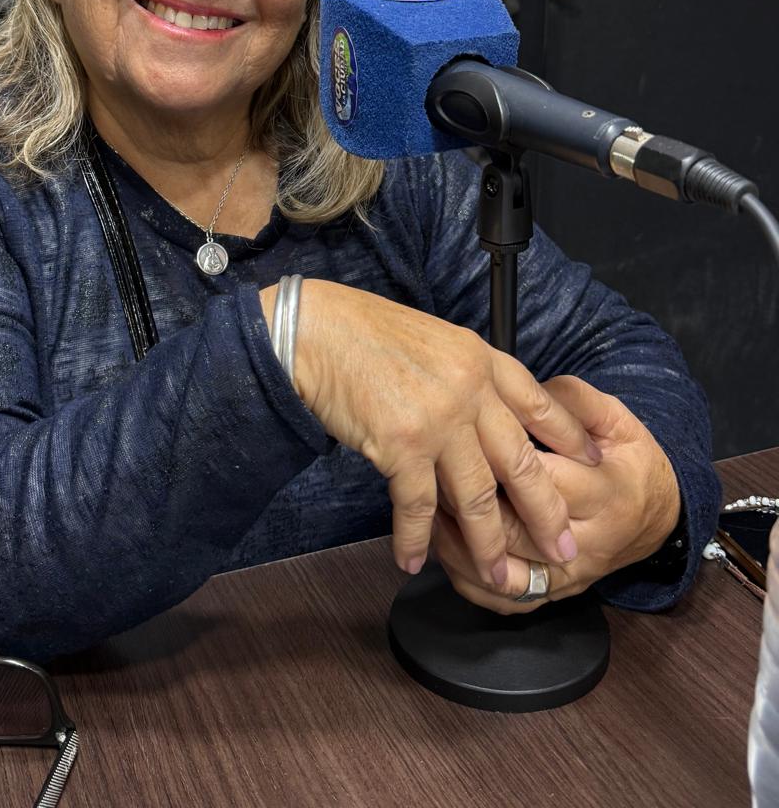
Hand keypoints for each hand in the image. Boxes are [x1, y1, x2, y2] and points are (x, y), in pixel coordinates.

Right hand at [259, 281, 601, 585]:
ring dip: (489, 543)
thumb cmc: (364, 332)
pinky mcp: (402, 445)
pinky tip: (412, 560)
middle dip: (547, 512)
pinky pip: (417, 506)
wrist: (316, 331)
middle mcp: (471, 389)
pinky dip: (415, 538)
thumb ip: (466, 376)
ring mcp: (439, 419)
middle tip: (565, 548)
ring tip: (501, 577)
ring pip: (478, 495)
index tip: (593, 463)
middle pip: (522, 462)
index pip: (541, 405)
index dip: (570, 438)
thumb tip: (482, 412)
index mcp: (482, 359)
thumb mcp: (435, 341)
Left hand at [429, 374, 681, 611]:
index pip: (539, 481)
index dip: (493, 461)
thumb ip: (573, 401)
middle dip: (465, 506)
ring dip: (459, 548)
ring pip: (504, 576)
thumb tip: (529, 394)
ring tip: (429, 514)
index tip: (458, 440)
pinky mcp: (555, 594)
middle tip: (430, 477)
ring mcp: (570, 576)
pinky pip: (505, 602)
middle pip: (512, 531)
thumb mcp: (616, 419)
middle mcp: (587, 542)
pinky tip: (445, 551)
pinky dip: (469, 580)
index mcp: (603, 492)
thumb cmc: (628, 461)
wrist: (655, 517)